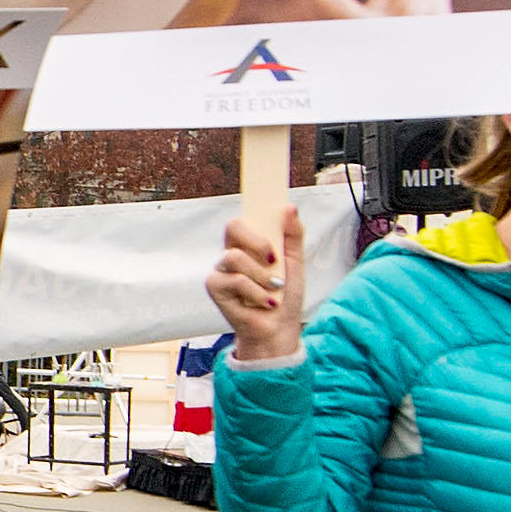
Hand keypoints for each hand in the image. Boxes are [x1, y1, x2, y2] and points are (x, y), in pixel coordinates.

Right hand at [208, 204, 307, 361]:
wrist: (278, 329)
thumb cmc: (284, 298)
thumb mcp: (295, 263)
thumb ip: (293, 236)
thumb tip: (289, 208)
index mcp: (250, 245)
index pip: (245, 218)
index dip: (248, 203)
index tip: (259, 182)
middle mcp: (233, 253)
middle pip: (233, 227)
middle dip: (256, 241)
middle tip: (273, 258)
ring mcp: (221, 270)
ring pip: (235, 257)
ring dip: (261, 276)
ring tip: (273, 289)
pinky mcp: (215, 288)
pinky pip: (234, 280)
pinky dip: (255, 293)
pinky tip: (264, 302)